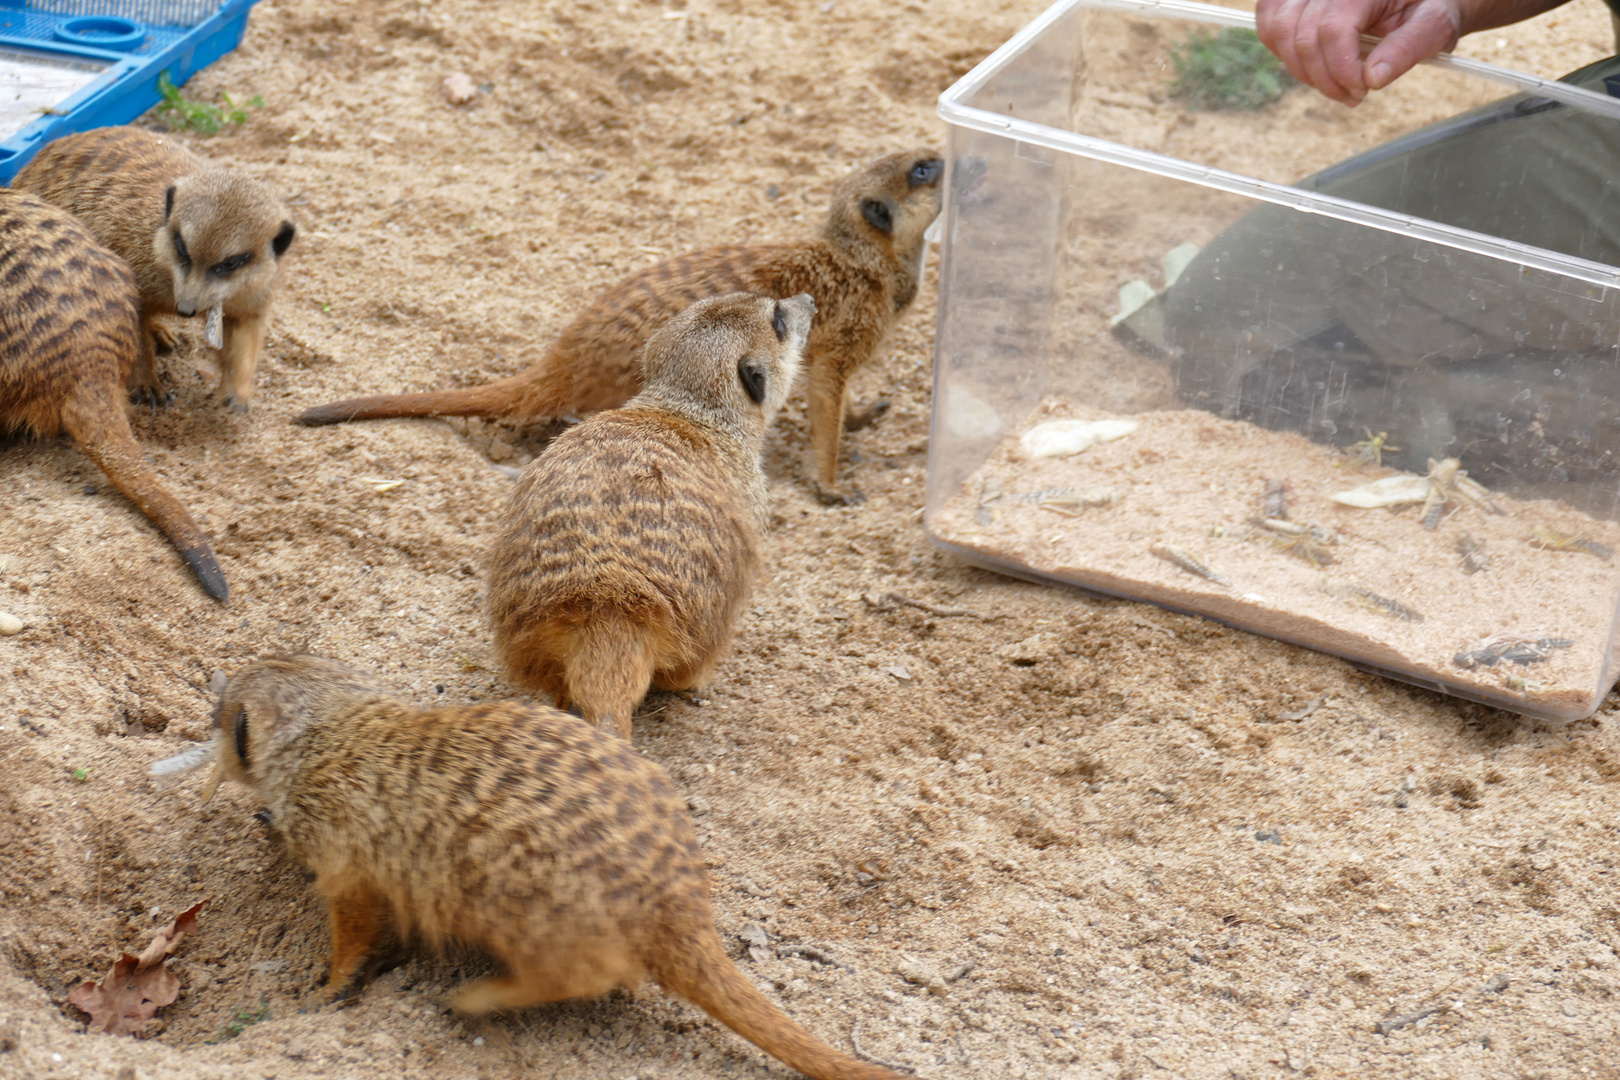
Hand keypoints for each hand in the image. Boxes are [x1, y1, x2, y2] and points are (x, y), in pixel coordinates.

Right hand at [1256, 0, 1569, 105]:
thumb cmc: (1430, 6)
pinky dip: (1280, 48)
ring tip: (1332, 82)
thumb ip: (1408, 48)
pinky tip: (1311, 63)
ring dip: (1299, 68)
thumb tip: (1374, 79)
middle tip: (1351, 95)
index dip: (1340, 69)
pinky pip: (1269, 21)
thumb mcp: (1435, 24)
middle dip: (1321, 77)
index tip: (1360, 92)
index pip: (1333, 29)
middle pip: (1300, 34)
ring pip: (1277, 30)